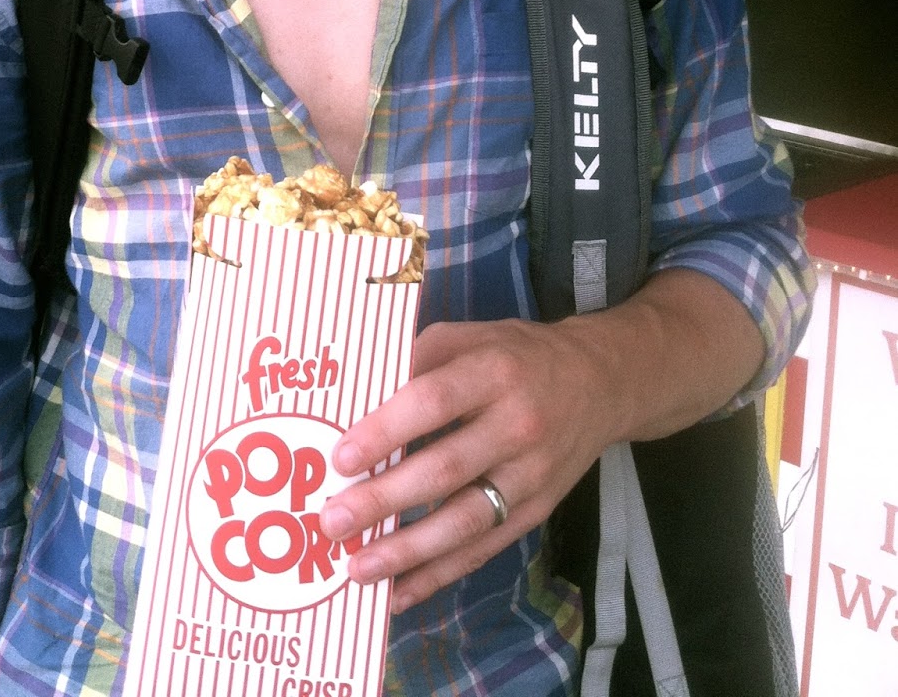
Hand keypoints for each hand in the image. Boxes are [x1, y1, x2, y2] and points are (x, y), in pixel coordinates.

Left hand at [318, 316, 616, 613]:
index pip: (433, 402)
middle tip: (331, 522)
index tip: (341, 458)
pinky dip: (439, 575)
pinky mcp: (537, 511)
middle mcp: (516, 425)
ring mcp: (531, 474)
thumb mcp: (468, 337)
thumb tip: (355, 402)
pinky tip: (399, 593)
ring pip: (464, 521)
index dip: (386, 431)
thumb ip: (417, 361)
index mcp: (493, 372)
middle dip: (384, 501)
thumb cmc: (515, 355)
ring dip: (407, 551)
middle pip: (444, 469)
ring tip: (356, 568)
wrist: (599, 384)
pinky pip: (484, 549)